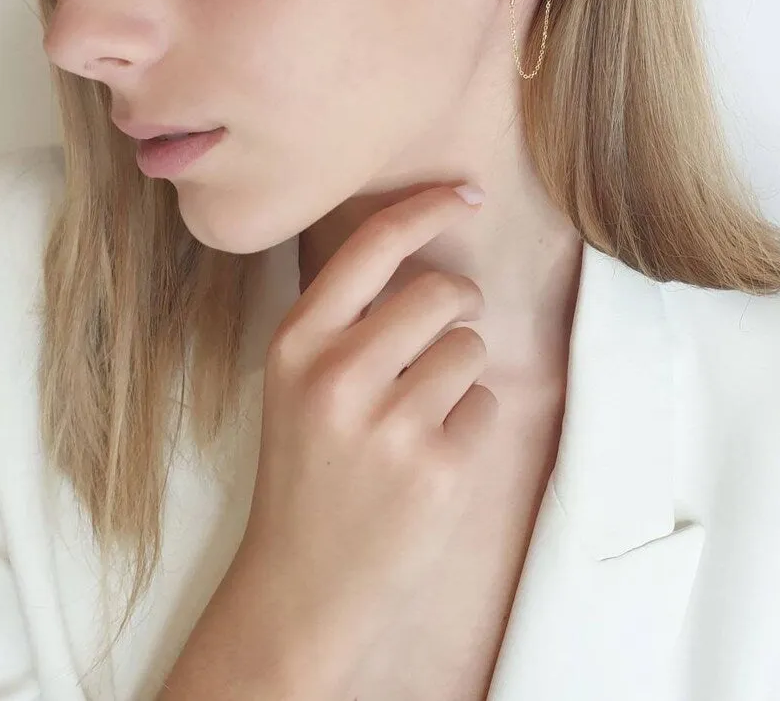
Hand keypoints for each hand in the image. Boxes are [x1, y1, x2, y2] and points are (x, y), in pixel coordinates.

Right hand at [231, 183, 497, 674]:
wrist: (295, 588)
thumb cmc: (304, 471)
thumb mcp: (295, 382)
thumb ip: (346, 320)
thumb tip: (425, 248)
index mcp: (296, 342)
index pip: (373, 244)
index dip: (427, 205)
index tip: (466, 191)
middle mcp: (337, 374)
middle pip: (443, 290)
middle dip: (457, 307)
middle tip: (437, 342)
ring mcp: (388, 424)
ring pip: (471, 346)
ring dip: (459, 373)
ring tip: (416, 419)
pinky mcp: (436, 469)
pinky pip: (484, 405)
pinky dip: (468, 425)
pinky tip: (426, 461)